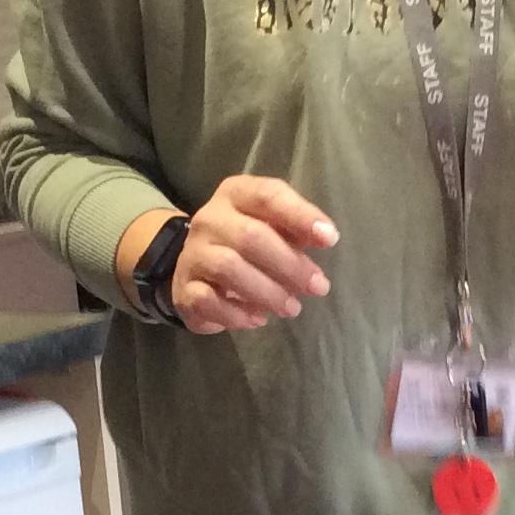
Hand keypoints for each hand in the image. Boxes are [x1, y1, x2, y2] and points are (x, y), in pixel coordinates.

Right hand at [173, 177, 337, 333]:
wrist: (193, 267)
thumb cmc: (244, 243)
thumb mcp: (270, 226)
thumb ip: (295, 229)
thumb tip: (325, 236)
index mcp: (235, 195)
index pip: (267, 196)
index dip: (300, 215)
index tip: (329, 239)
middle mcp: (210, 219)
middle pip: (250, 236)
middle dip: (289, 264)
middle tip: (318, 287)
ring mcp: (193, 253)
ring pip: (229, 268)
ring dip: (267, 292)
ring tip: (292, 308)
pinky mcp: (184, 288)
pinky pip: (208, 300)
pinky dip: (237, 314)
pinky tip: (258, 319)